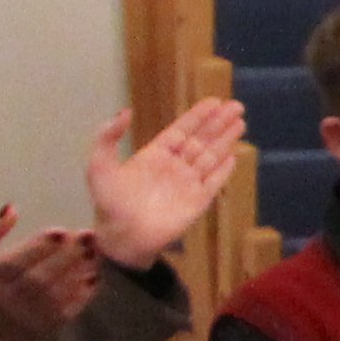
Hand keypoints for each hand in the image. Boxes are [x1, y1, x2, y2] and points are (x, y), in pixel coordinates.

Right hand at [0, 208, 102, 340]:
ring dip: (81, 268)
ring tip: (95, 249)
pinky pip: (71, 306)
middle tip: (88, 235)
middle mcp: (8, 298)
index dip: (39, 247)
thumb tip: (10, 209)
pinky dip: (86, 289)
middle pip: (41, 277)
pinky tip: (94, 271)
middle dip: (67, 255)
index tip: (61, 230)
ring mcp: (31, 314)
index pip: (14, 262)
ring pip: (59, 291)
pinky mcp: (50, 325)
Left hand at [86, 99, 244, 272]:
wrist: (123, 238)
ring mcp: (187, 184)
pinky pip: (214, 182)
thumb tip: (125, 111)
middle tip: (237, 105)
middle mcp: (174, 166)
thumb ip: (107, 138)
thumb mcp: (99, 166)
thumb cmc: (109, 203)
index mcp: (154, 156)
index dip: (197, 116)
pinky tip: (234, 156)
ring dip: (226, 140)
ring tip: (241, 123)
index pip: (181, 130)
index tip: (214, 101)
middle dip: (218, 123)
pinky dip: (224, 170)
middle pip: (201, 139)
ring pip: (211, 156)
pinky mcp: (197, 202)